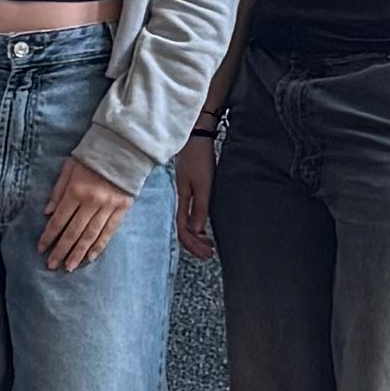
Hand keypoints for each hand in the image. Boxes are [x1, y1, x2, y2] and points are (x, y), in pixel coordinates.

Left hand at [36, 157, 134, 273]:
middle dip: (61, 250)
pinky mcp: (122, 209)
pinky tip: (90, 257)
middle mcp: (91, 202)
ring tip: (69, 267)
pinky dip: (99, 246)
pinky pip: (109, 232)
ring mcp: (108, 207)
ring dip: (78, 253)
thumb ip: (57, 191)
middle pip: (73, 232)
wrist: (123, 149)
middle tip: (52, 265)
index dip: (48, 236)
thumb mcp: (68, 168)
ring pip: (91, 236)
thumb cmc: (91, 157)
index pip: (58, 220)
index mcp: (75, 191)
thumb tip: (47, 213)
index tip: (41, 249)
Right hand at [173, 134, 218, 260]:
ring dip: (196, 236)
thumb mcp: (203, 185)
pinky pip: (188, 213)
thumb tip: (197, 230)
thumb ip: (199, 207)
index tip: (206, 253)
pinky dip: (195, 224)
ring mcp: (183, 193)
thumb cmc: (199, 158)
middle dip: (194, 245)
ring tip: (207, 244)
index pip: (183, 229)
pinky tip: (202, 226)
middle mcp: (180, 199)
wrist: (196, 137)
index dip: (193, 244)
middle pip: (183, 229)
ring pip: (185, 222)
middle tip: (209, 254)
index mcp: (181, 199)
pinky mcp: (188, 188)